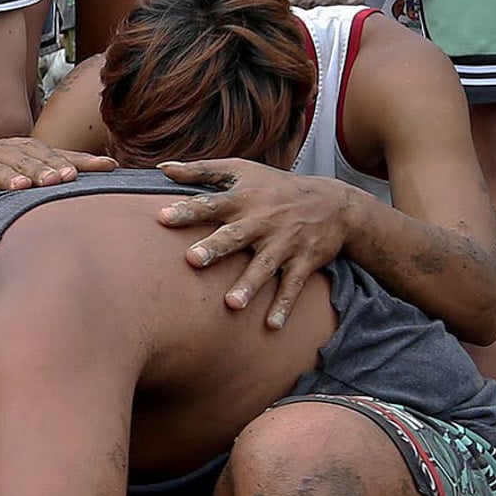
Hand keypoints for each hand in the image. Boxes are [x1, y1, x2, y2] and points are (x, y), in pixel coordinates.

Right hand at [0, 136, 117, 193]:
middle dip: (41, 169)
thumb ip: (71, 165)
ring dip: (9, 177)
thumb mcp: (38, 169)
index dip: (66, 162)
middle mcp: (5, 149)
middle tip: (57, 180)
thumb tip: (114, 165)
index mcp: (26, 147)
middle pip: (25, 159)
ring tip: (22, 187)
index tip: (79, 173)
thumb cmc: (9, 174)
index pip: (51, 153)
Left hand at [155, 158, 352, 326]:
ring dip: (249, 285)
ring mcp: (284, 243)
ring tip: (232, 304)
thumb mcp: (242, 170)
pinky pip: (292, 286)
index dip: (188, 210)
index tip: (162, 218)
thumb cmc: (276, 186)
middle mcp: (262, 221)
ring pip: (263, 266)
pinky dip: (284, 305)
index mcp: (244, 199)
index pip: (211, 204)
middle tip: (193, 259)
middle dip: (215, 247)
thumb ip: (201, 170)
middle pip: (235, 235)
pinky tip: (272, 326)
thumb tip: (163, 169)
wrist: (333, 202)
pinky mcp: (303, 262)